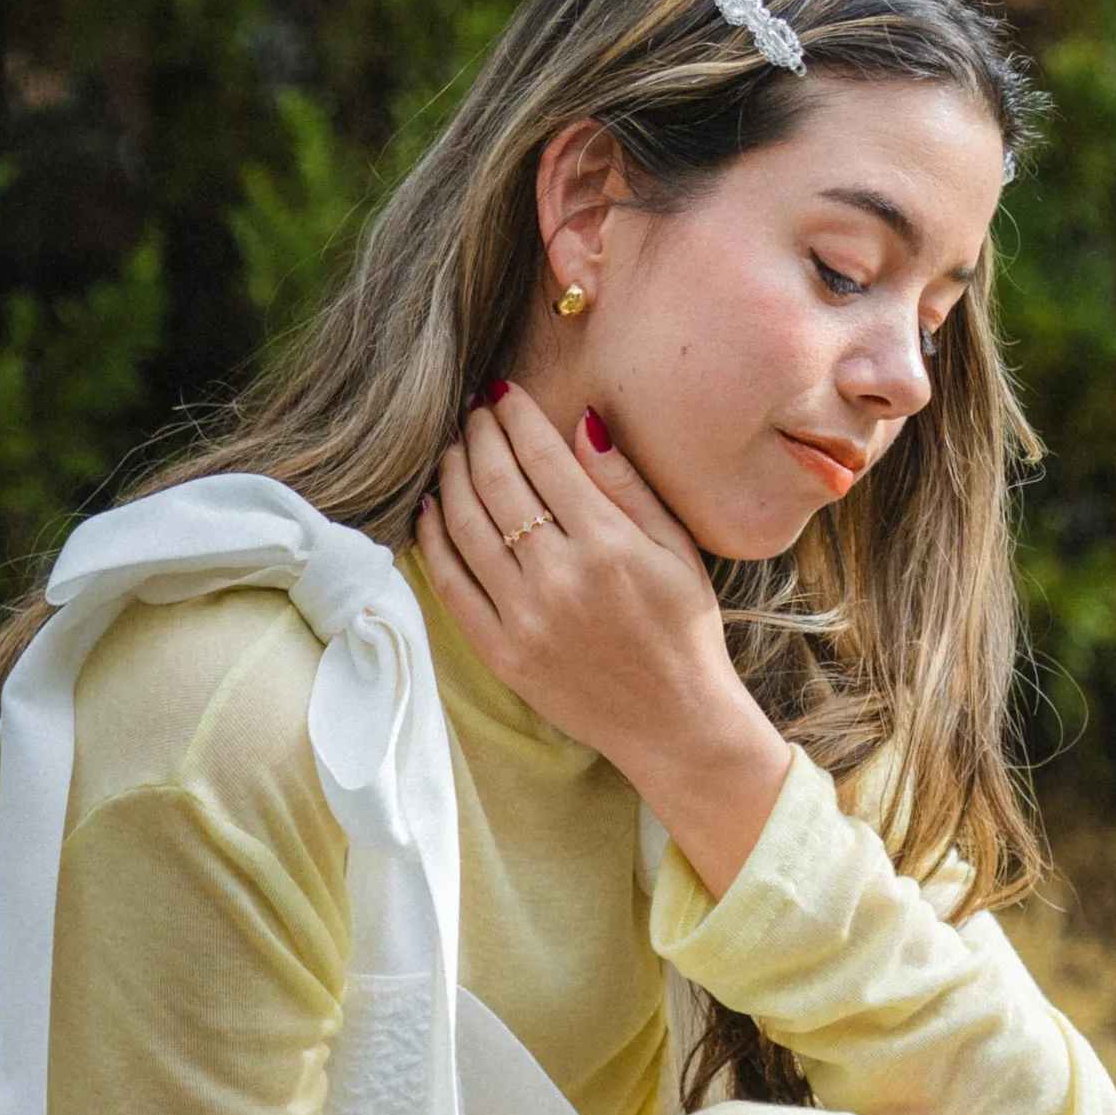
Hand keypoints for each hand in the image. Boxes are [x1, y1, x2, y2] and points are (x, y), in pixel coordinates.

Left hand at [416, 383, 790, 896]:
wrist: (674, 723)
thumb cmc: (684, 630)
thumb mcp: (676, 549)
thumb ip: (627, 486)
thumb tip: (582, 422)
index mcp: (608, 545)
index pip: (544, 458)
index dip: (516, 416)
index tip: (503, 391)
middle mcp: (560, 578)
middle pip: (497, 483)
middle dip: (478, 435)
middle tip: (472, 411)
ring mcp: (524, 618)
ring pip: (466, 525)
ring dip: (451, 476)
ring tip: (452, 448)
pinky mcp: (501, 652)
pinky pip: (452, 583)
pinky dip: (434, 539)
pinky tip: (431, 508)